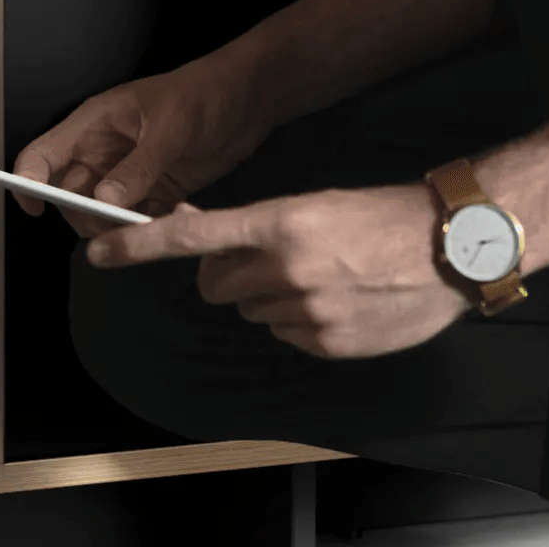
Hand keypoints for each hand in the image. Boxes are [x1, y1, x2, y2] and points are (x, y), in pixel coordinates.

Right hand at [11, 62, 269, 237]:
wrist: (247, 99)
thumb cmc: (202, 93)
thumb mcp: (168, 128)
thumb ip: (137, 167)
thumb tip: (104, 202)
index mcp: (93, 125)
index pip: (42, 155)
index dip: (29, 182)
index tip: (35, 209)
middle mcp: (103, 152)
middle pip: (70, 194)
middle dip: (87, 214)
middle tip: (118, 221)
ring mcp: (128, 173)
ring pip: (102, 213)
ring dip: (121, 226)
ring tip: (154, 221)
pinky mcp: (155, 191)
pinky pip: (137, 220)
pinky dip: (150, 228)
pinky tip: (176, 216)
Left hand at [86, 185, 471, 358]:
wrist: (451, 248)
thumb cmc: (377, 217)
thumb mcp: (307, 205)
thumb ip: (250, 226)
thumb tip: (191, 229)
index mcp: (277, 224)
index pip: (188, 236)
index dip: (137, 245)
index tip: (97, 252)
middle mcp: (286, 269)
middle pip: (214, 284)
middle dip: (224, 274)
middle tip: (262, 259)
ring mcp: (308, 310)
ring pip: (250, 310)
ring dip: (266, 296)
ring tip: (317, 275)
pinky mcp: (329, 343)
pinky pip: (285, 334)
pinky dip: (299, 320)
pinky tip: (336, 299)